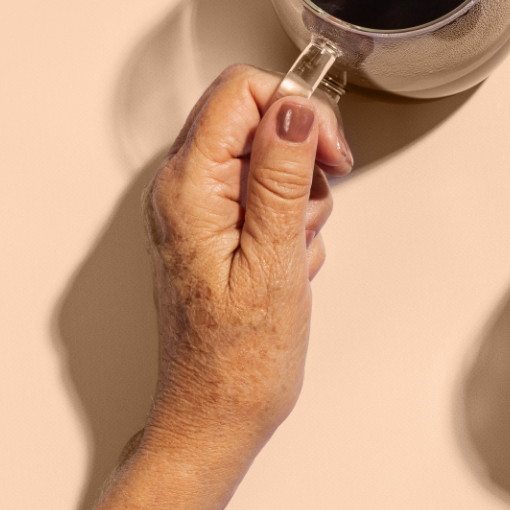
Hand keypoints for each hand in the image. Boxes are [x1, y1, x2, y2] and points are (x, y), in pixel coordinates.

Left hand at [140, 65, 352, 509]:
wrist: (215, 419)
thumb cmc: (238, 360)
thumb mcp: (274, 260)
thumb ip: (281, 175)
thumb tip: (292, 107)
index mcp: (189, 187)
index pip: (242, 90)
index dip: (296, 108)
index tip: (326, 153)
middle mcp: (183, 189)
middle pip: (255, 114)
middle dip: (302, 151)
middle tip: (316, 200)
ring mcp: (198, 209)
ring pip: (268, 154)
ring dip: (301, 193)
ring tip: (296, 247)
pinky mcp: (216, 230)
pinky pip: (266, 193)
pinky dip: (291, 219)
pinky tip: (289, 262)